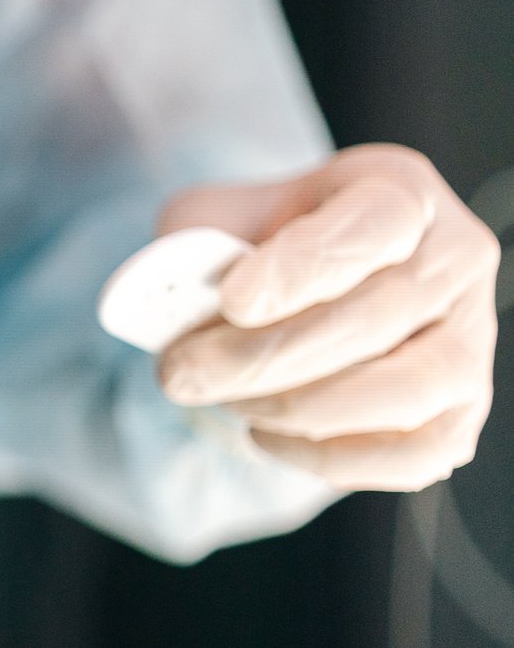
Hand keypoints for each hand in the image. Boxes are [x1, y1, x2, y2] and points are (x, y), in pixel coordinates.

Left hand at [155, 144, 500, 489]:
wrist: (293, 290)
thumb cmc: (255, 246)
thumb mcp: (216, 218)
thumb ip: (194, 247)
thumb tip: (177, 301)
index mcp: (397, 189)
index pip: (374, 225)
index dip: (302, 268)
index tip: (233, 301)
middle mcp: (455, 259)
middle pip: (374, 318)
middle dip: (261, 357)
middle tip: (180, 373)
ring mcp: (471, 339)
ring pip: (404, 392)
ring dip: (297, 408)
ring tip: (225, 400)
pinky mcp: (461, 410)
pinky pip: (417, 455)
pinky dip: (333, 459)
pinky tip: (267, 435)